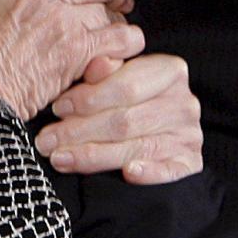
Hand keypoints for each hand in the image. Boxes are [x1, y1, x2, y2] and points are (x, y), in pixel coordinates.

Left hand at [35, 51, 202, 184]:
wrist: (158, 131)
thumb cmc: (125, 102)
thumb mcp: (114, 79)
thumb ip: (103, 71)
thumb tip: (95, 64)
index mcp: (169, 71)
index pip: (126, 86)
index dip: (88, 98)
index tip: (57, 109)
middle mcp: (184, 102)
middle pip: (126, 120)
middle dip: (80, 131)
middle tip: (47, 141)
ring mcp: (189, 134)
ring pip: (137, 146)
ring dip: (94, 155)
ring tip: (59, 158)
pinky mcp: (190, 163)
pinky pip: (170, 170)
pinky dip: (150, 172)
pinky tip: (128, 173)